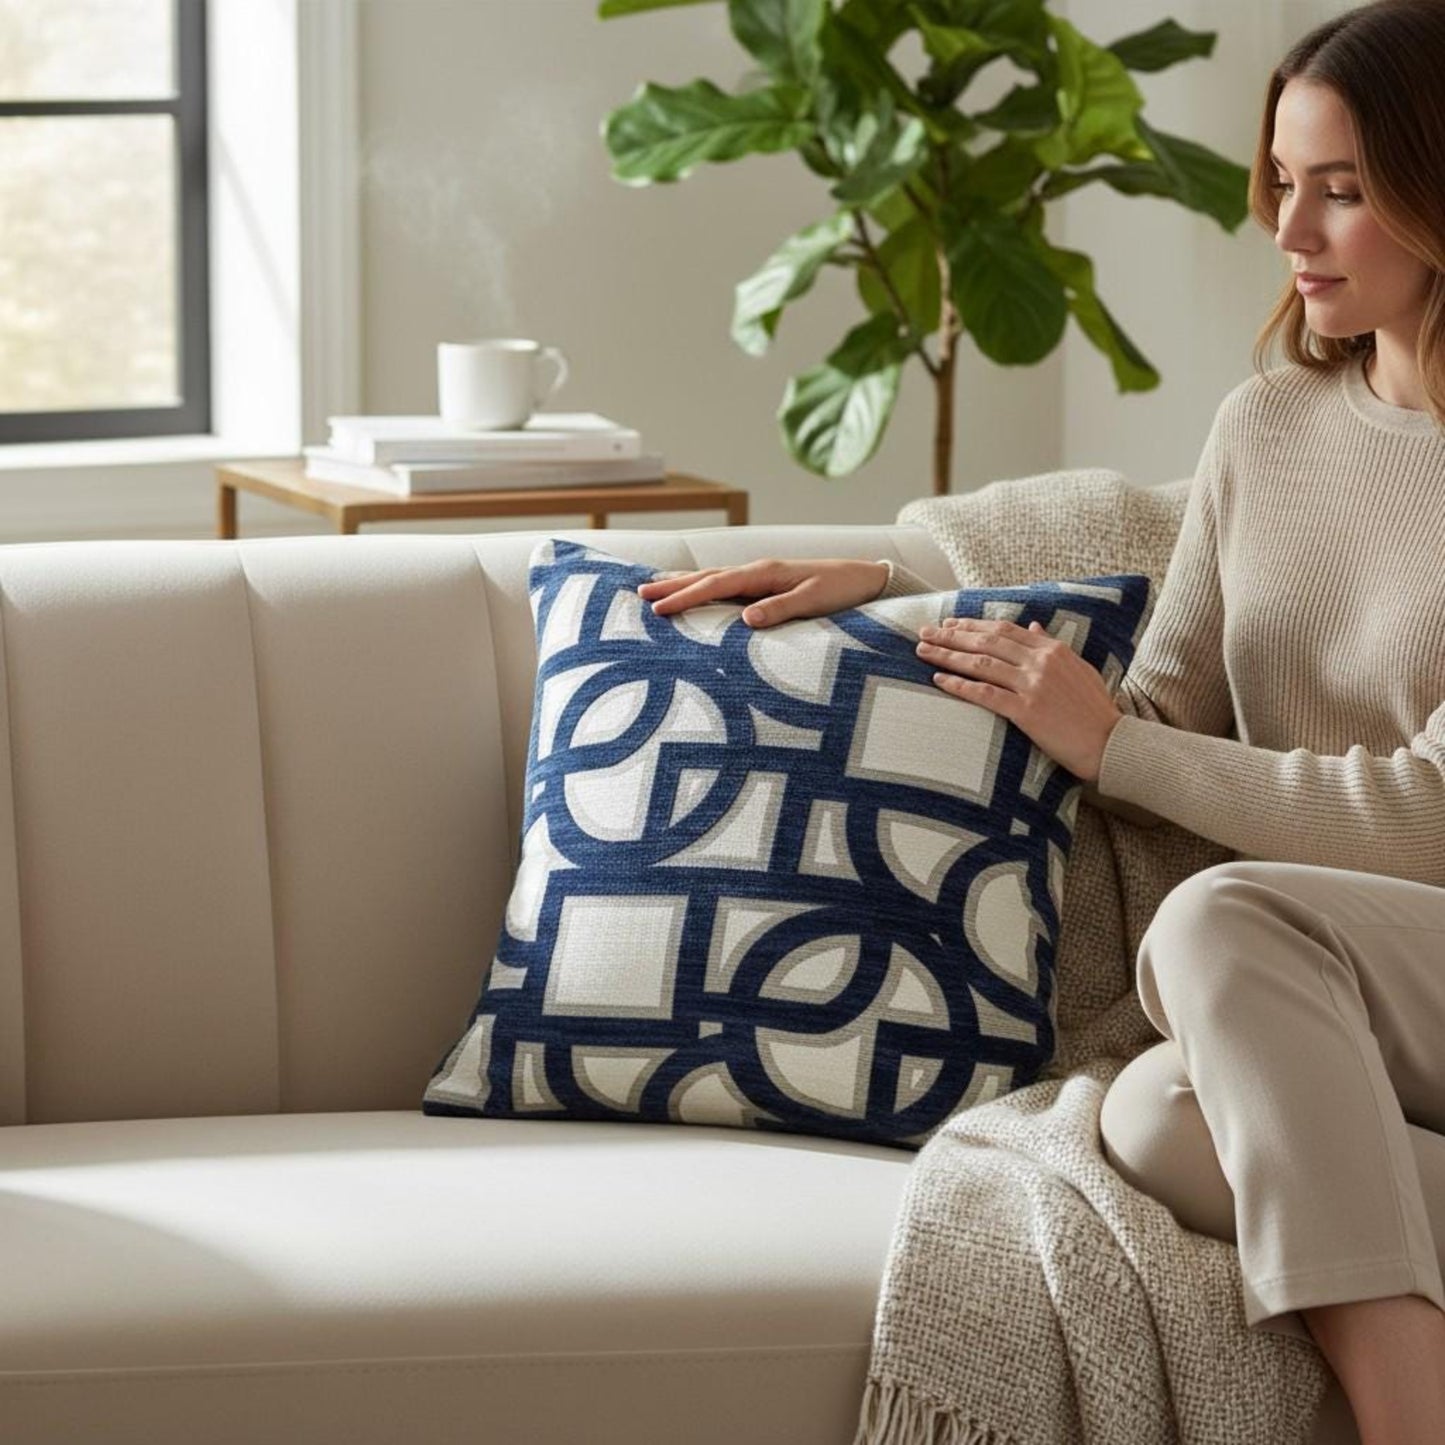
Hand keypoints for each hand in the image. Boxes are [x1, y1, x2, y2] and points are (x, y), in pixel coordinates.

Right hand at [637, 558, 889, 627]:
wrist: (866, 579)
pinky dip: (704, 589)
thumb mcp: (814, 602)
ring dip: (684, 585)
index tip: (657, 609)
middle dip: (672, 586)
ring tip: (655, 591)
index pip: (715, 585)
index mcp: (764, 573)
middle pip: (706, 577)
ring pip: (713, 580)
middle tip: (638, 595)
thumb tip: (745, 620)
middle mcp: (757, 571)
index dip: (684, 597)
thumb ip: (781, 609)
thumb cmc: (843, 591)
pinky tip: (695, 595)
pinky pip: (726, 588)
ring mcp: (760, 577)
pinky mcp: (766, 587)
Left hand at [915, 617, 1121, 783]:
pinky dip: (960, 685)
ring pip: (981, 663)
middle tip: (924, 632)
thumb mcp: (1079, 669)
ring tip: (922, 651)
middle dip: (951, 635)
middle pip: (987, 641)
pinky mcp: (1027, 711)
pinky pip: (985, 694)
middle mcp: (1041, 662)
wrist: (1111, 743)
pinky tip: (939, 680)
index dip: (973, 624)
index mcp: (1053, 649)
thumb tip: (1033, 625)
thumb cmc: (1095, 711)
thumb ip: (1052, 647)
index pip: (1004, 629)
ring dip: (947, 655)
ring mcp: (1034, 685)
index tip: (950, 623)